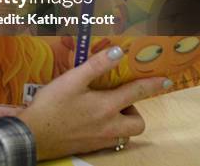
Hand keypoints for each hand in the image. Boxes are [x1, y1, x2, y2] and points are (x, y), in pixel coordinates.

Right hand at [18, 46, 170, 160]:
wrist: (34, 135)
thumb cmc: (52, 105)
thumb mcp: (72, 80)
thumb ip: (96, 65)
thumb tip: (118, 51)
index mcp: (107, 106)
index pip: (136, 93)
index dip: (152, 85)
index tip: (165, 81)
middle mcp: (110, 126)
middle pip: (138, 123)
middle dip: (134, 110)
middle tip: (117, 99)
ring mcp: (101, 140)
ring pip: (125, 134)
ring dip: (122, 122)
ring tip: (104, 110)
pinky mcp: (91, 147)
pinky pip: (111, 141)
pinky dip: (109, 131)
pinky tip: (91, 122)